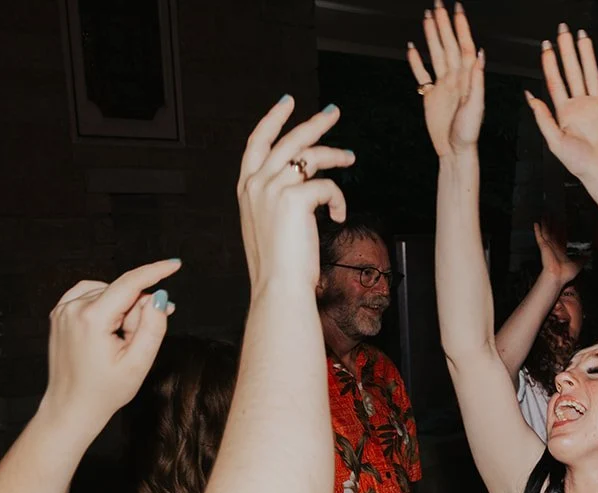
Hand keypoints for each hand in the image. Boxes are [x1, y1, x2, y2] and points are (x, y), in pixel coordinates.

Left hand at [43, 260, 181, 434]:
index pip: (130, 284)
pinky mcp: (59, 313)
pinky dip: (106, 304)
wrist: (71, 407)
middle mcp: (73, 308)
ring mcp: (63, 309)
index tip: (175, 264)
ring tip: (119, 340)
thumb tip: (160, 297)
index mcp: (92, 319)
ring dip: (121, 310)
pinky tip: (110, 325)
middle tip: (133, 344)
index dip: (155, 272)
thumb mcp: (138, 363)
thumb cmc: (104, 391)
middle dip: (136, 311)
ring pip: (108, 293)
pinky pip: (90, 294)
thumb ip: (153, 327)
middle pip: (121, 292)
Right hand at [236, 96, 353, 289]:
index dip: (273, 119)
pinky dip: (338, 199)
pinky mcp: (295, 198)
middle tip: (333, 111)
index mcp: (246, 188)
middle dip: (313, 122)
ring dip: (335, 154)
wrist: (278, 286)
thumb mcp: (268, 224)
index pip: (257, 142)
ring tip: (351, 157)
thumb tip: (304, 184)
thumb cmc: (278, 263)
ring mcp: (273, 188)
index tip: (287, 101)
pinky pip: (327, 186)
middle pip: (289, 140)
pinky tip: (338, 216)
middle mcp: (256, 183)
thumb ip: (276, 199)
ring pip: (311, 156)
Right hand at [408, 0, 484, 158]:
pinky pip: (422, 74)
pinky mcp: (431, 96)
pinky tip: (412, 47)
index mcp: (467, 78)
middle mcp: (455, 78)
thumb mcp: (475, 107)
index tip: (456, 9)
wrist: (454, 152)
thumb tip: (480, 54)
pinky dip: (416, 61)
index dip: (461, 27)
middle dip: (444, 24)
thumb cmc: (468, 134)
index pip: (464, 46)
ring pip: (436, 54)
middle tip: (438, 3)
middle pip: (449, 44)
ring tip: (427, 17)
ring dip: (432, 36)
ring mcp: (442, 85)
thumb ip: (477, 81)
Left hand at [525, 25, 597, 182]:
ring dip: (586, 54)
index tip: (546, 47)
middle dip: (567, 51)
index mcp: (564, 112)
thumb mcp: (554, 141)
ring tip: (582, 36)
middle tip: (563, 32)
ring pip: (591, 73)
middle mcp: (580, 105)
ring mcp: (597, 105)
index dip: (550, 63)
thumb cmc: (578, 163)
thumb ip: (542, 117)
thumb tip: (530, 97)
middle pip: (572, 71)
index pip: (556, 81)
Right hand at [535, 221, 581, 286]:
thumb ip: (583, 258)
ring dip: (546, 223)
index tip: (563, 223)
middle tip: (552, 215)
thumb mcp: (578, 264)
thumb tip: (589, 255)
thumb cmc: (565, 273)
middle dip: (553, 224)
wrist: (557, 276)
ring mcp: (548, 247)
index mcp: (561, 251)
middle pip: (553, 232)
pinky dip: (537, 230)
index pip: (562, 237)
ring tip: (545, 215)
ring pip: (546, 232)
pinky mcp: (543, 247)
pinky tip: (536, 224)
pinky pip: (539, 237)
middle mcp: (554, 247)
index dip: (562, 230)